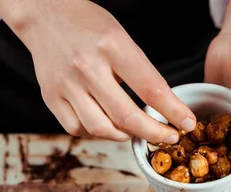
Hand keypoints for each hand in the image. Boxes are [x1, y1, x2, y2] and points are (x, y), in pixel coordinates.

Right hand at [10, 0, 195, 142]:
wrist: (44, 15)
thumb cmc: (87, 24)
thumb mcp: (121, 36)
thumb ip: (138, 70)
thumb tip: (159, 107)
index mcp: (112, 46)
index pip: (151, 88)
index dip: (173, 112)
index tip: (186, 124)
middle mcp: (87, 67)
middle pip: (126, 116)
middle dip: (153, 133)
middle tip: (167, 137)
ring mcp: (66, 84)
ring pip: (101, 129)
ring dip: (124, 136)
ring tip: (134, 132)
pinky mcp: (51, 97)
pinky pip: (76, 128)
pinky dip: (96, 133)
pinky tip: (106, 126)